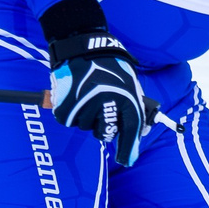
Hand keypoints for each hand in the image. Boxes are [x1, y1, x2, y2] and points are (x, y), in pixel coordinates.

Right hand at [42, 0, 152, 166]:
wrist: (81, 47)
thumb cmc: (110, 65)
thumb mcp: (130, 83)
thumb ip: (136, 108)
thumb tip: (142, 134)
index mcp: (125, 98)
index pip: (130, 130)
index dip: (128, 148)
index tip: (127, 160)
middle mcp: (106, 105)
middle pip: (106, 134)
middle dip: (106, 127)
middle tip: (102, 109)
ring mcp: (84, 107)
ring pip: (87, 127)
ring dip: (88, 116)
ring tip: (89, 94)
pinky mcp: (66, 109)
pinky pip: (70, 121)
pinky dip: (72, 112)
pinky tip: (76, 96)